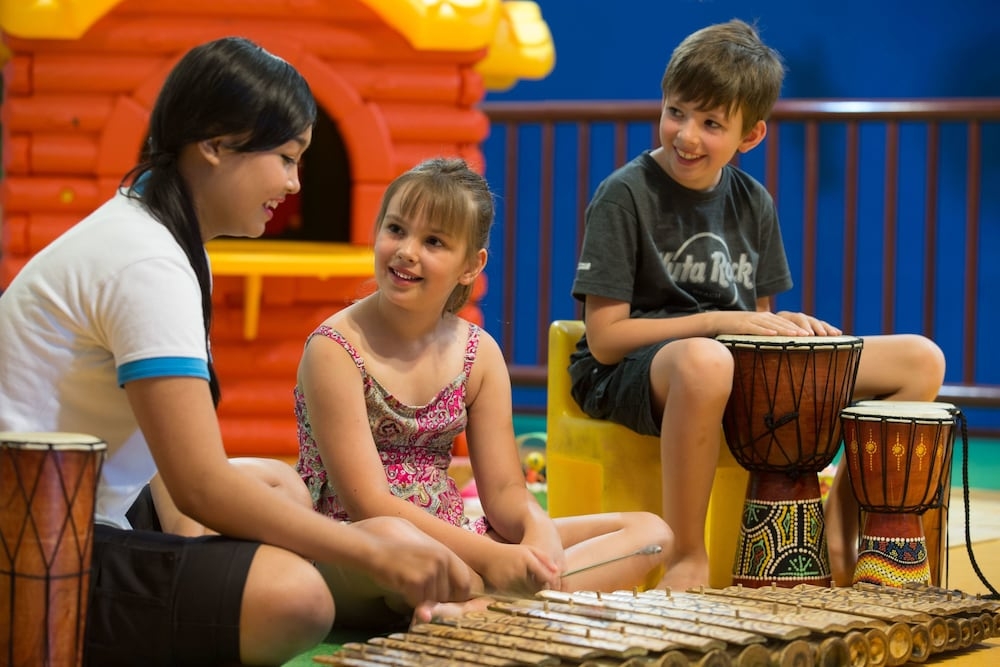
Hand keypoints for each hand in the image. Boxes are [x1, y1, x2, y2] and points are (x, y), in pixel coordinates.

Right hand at [350, 516, 471, 613]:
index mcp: (447, 553)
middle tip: (419, 589)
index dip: (457, 596)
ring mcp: (429, 570)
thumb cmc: (399, 556)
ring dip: (421, 599)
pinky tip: (401, 586)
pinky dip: (410, 601)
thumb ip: (442, 575)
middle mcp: (442, 560)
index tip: (444, 599)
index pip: (465, 584)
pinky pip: (419, 603)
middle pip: (449, 596)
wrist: (374, 550)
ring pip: (433, 601)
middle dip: (436, 600)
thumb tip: (460, 596)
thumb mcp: (426, 557)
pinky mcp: (416, 580)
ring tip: (408, 582)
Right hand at [480, 542, 559, 595]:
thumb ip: (544, 558)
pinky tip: (520, 589)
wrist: (487, 556)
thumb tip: (557, 571)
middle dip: (542, 589)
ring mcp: (509, 580)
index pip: (545, 575)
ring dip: (532, 594)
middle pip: (537, 587)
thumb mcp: (529, 550)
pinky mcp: (502, 588)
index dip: (551, 582)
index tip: (553, 584)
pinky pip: (517, 596)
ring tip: (531, 587)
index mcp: (526, 559)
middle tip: (543, 588)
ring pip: (528, 594)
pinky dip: (521, 595)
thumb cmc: (511, 553)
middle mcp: (518, 570)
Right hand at [713, 310, 840, 336]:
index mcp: (767, 319)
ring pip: (774, 325)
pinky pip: (756, 328)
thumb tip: (780, 343)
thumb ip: (767, 333)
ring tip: (800, 335)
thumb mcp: (754, 329)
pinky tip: (775, 335)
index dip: (801, 327)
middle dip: (799, 328)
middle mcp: (763, 317)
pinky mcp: (743, 325)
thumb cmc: (737, 328)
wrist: (717, 321)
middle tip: (815, 335)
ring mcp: (753, 320)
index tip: (815, 334)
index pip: (787, 322)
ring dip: (787, 330)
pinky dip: (766, 331)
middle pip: (784, 323)